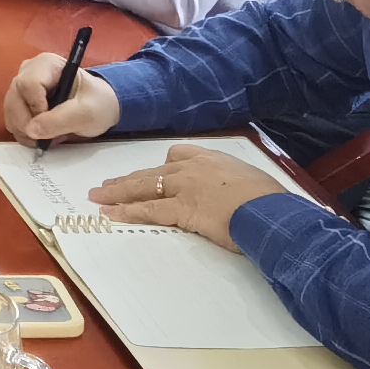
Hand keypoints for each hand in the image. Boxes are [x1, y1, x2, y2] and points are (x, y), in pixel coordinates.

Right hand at [5, 55, 119, 145]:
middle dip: (29, 123)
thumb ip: (60, 120)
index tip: (53, 121)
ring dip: (26, 131)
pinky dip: (25, 133)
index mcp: (47, 64)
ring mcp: (22, 87)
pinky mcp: (20, 102)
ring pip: (10, 112)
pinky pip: (12, 120)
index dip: (36, 107)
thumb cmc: (97, 103)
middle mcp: (29, 72)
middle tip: (50, 135)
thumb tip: (31, 130)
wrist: (99, 108)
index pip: (28, 84)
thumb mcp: (86, 113)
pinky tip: (43, 134)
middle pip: (14, 99)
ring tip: (50, 135)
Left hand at [91, 144, 304, 251]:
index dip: (161, 167)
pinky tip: (110, 213)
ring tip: (98, 196)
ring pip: (144, 186)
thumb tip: (234, 195)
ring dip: (118, 192)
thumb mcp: (253, 182)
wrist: (271, 212)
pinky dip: (126, 211)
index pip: (178, 155)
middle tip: (108, 184)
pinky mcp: (182, 208)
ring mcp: (185, 186)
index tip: (152, 173)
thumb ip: (234, 184)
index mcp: (212, 159)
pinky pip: (148, 209)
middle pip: (152, 171)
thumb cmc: (269, 202)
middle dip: (128, 179)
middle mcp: (194, 168)